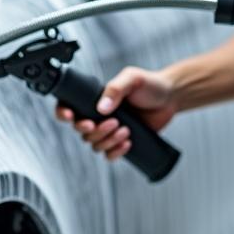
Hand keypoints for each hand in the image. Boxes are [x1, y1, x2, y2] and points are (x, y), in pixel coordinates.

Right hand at [54, 66, 177, 161]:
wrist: (170, 98)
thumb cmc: (149, 84)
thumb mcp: (131, 79)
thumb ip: (115, 89)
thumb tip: (101, 107)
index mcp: (93, 98)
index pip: (68, 106)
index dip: (63, 114)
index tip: (72, 116)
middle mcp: (97, 115)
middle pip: (81, 131)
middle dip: (94, 131)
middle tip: (113, 123)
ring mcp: (108, 130)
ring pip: (94, 144)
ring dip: (107, 141)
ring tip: (126, 130)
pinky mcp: (120, 142)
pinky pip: (109, 154)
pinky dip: (115, 152)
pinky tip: (127, 143)